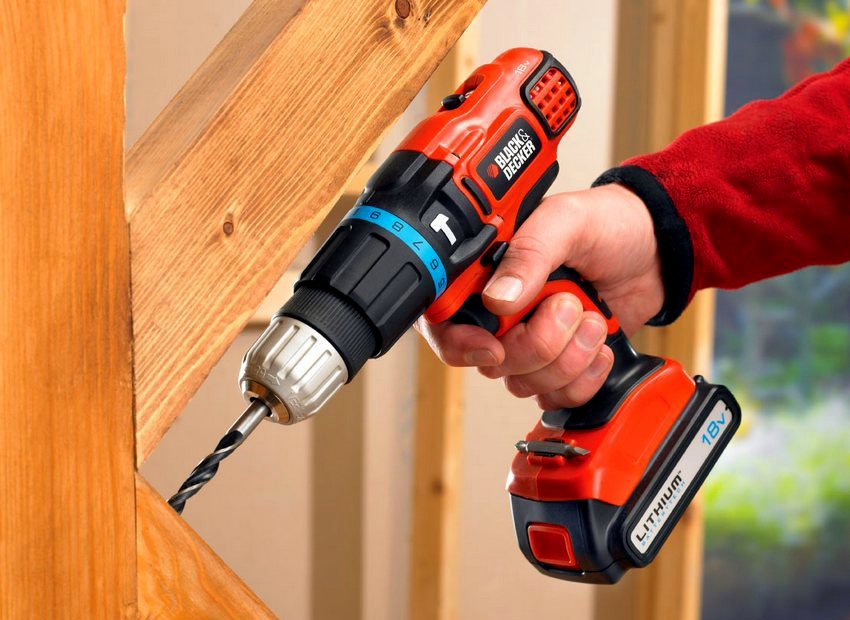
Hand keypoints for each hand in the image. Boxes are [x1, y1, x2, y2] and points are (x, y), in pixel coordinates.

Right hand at [415, 183, 663, 409]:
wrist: (657, 250)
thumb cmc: (606, 223)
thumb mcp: (565, 220)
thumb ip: (529, 252)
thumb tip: (497, 297)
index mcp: (484, 274)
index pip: (444, 323)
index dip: (460, 342)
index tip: (493, 344)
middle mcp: (499, 314)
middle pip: (490, 361)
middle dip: (536, 343)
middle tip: (568, 305)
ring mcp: (529, 342)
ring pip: (524, 383)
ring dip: (567, 358)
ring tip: (591, 317)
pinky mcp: (560, 365)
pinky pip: (556, 396)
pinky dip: (583, 378)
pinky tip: (597, 344)